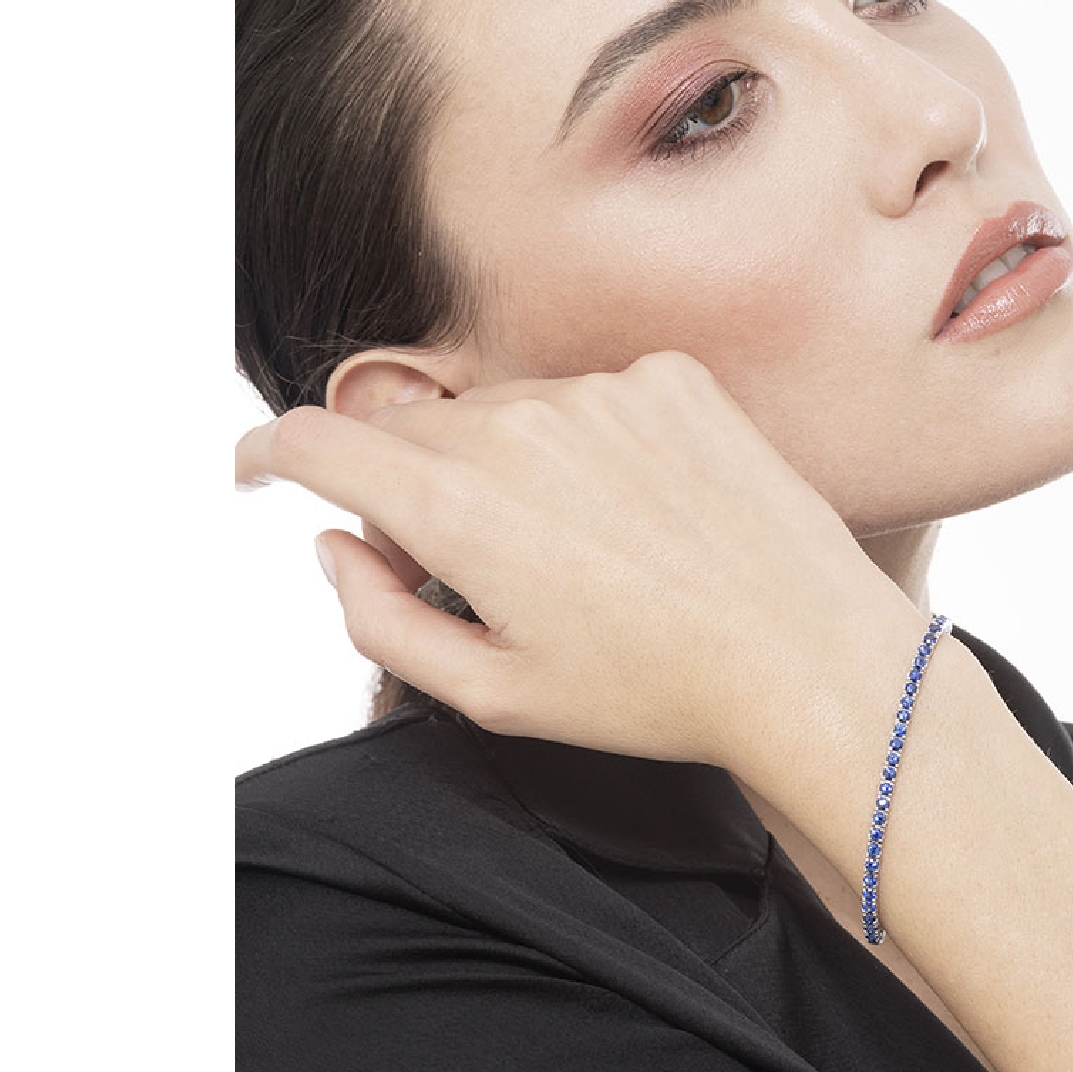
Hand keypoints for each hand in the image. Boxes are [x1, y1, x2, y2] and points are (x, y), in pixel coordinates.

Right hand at [234, 349, 907, 770]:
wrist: (808, 657)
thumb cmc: (658, 691)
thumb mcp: (495, 692)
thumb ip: (381, 617)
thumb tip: (337, 547)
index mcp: (463, 509)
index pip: (321, 442)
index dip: (275, 455)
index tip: (265, 470)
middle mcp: (523, 428)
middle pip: (416, 432)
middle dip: (416, 490)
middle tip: (479, 571)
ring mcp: (603, 391)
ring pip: (505, 414)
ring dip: (510, 467)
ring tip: (587, 553)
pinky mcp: (671, 378)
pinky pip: (591, 397)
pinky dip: (591, 445)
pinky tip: (643, 512)